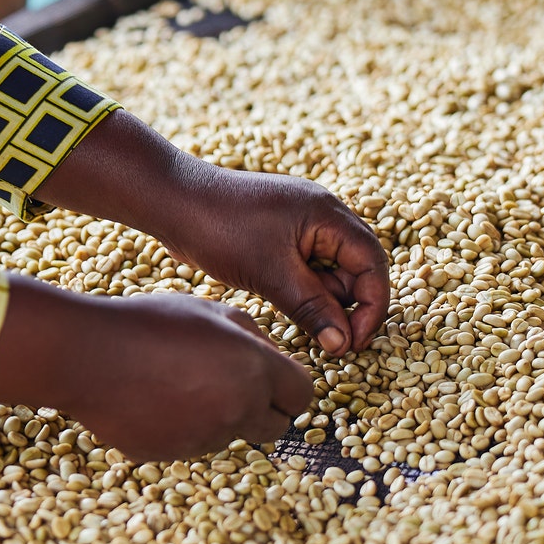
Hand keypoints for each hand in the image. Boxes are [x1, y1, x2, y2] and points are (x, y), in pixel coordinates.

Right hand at [0, 280, 313, 460]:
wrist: (87, 355)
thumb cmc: (150, 322)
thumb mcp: (211, 310)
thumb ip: (252, 336)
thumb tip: (271, 359)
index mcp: (255, 370)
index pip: (303, 395)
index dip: (290, 386)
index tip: (276, 380)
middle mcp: (238, 411)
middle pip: (276, 427)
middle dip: (264, 409)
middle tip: (233, 384)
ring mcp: (205, 438)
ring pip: (230, 434)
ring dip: (218, 415)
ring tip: (178, 380)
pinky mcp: (173, 454)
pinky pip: (192, 444)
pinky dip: (183, 427)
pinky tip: (155, 399)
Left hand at [154, 165, 390, 357]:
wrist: (172, 200)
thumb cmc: (220, 228)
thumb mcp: (271, 274)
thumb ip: (312, 309)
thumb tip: (343, 344)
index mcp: (328, 214)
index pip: (372, 263)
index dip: (372, 305)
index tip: (356, 341)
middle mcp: (322, 215)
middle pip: (356, 267)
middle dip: (348, 306)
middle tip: (332, 343)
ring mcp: (300, 224)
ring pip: (330, 271)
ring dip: (323, 300)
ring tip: (303, 324)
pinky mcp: (280, 235)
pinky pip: (306, 267)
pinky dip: (303, 291)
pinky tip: (287, 307)